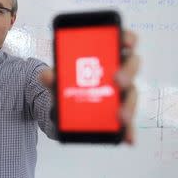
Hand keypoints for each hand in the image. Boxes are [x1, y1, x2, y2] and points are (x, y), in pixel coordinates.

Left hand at [39, 29, 139, 144]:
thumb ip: (51, 76)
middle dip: (127, 72)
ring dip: (129, 105)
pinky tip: (127, 139)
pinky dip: (128, 130)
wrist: (63, 102)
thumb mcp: (57, 77)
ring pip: (131, 94)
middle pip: (131, 66)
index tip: (126, 43)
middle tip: (117, 80)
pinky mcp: (120, 111)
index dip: (128, 39)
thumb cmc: (68, 80)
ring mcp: (121, 91)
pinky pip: (128, 121)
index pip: (123, 40)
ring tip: (121, 116)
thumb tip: (46, 76)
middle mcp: (119, 70)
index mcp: (107, 54)